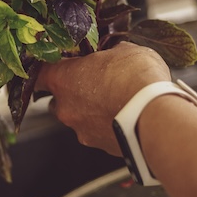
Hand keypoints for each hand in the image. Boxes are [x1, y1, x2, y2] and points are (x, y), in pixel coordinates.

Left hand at [34, 42, 170, 155]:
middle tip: (97, 82)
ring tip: (116, 100)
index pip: (39, 74)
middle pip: (58, 100)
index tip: (57, 65)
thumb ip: (110, 53)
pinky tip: (125, 115)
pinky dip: (108, 125)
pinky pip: (98, 133)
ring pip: (79, 118)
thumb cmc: (137, 79)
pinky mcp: (100, 146)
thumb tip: (114, 53)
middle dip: (74, 92)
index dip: (49, 69)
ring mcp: (82, 131)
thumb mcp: (125, 50)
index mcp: (63, 79)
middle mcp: (66, 108)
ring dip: (92, 110)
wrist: (156, 115)